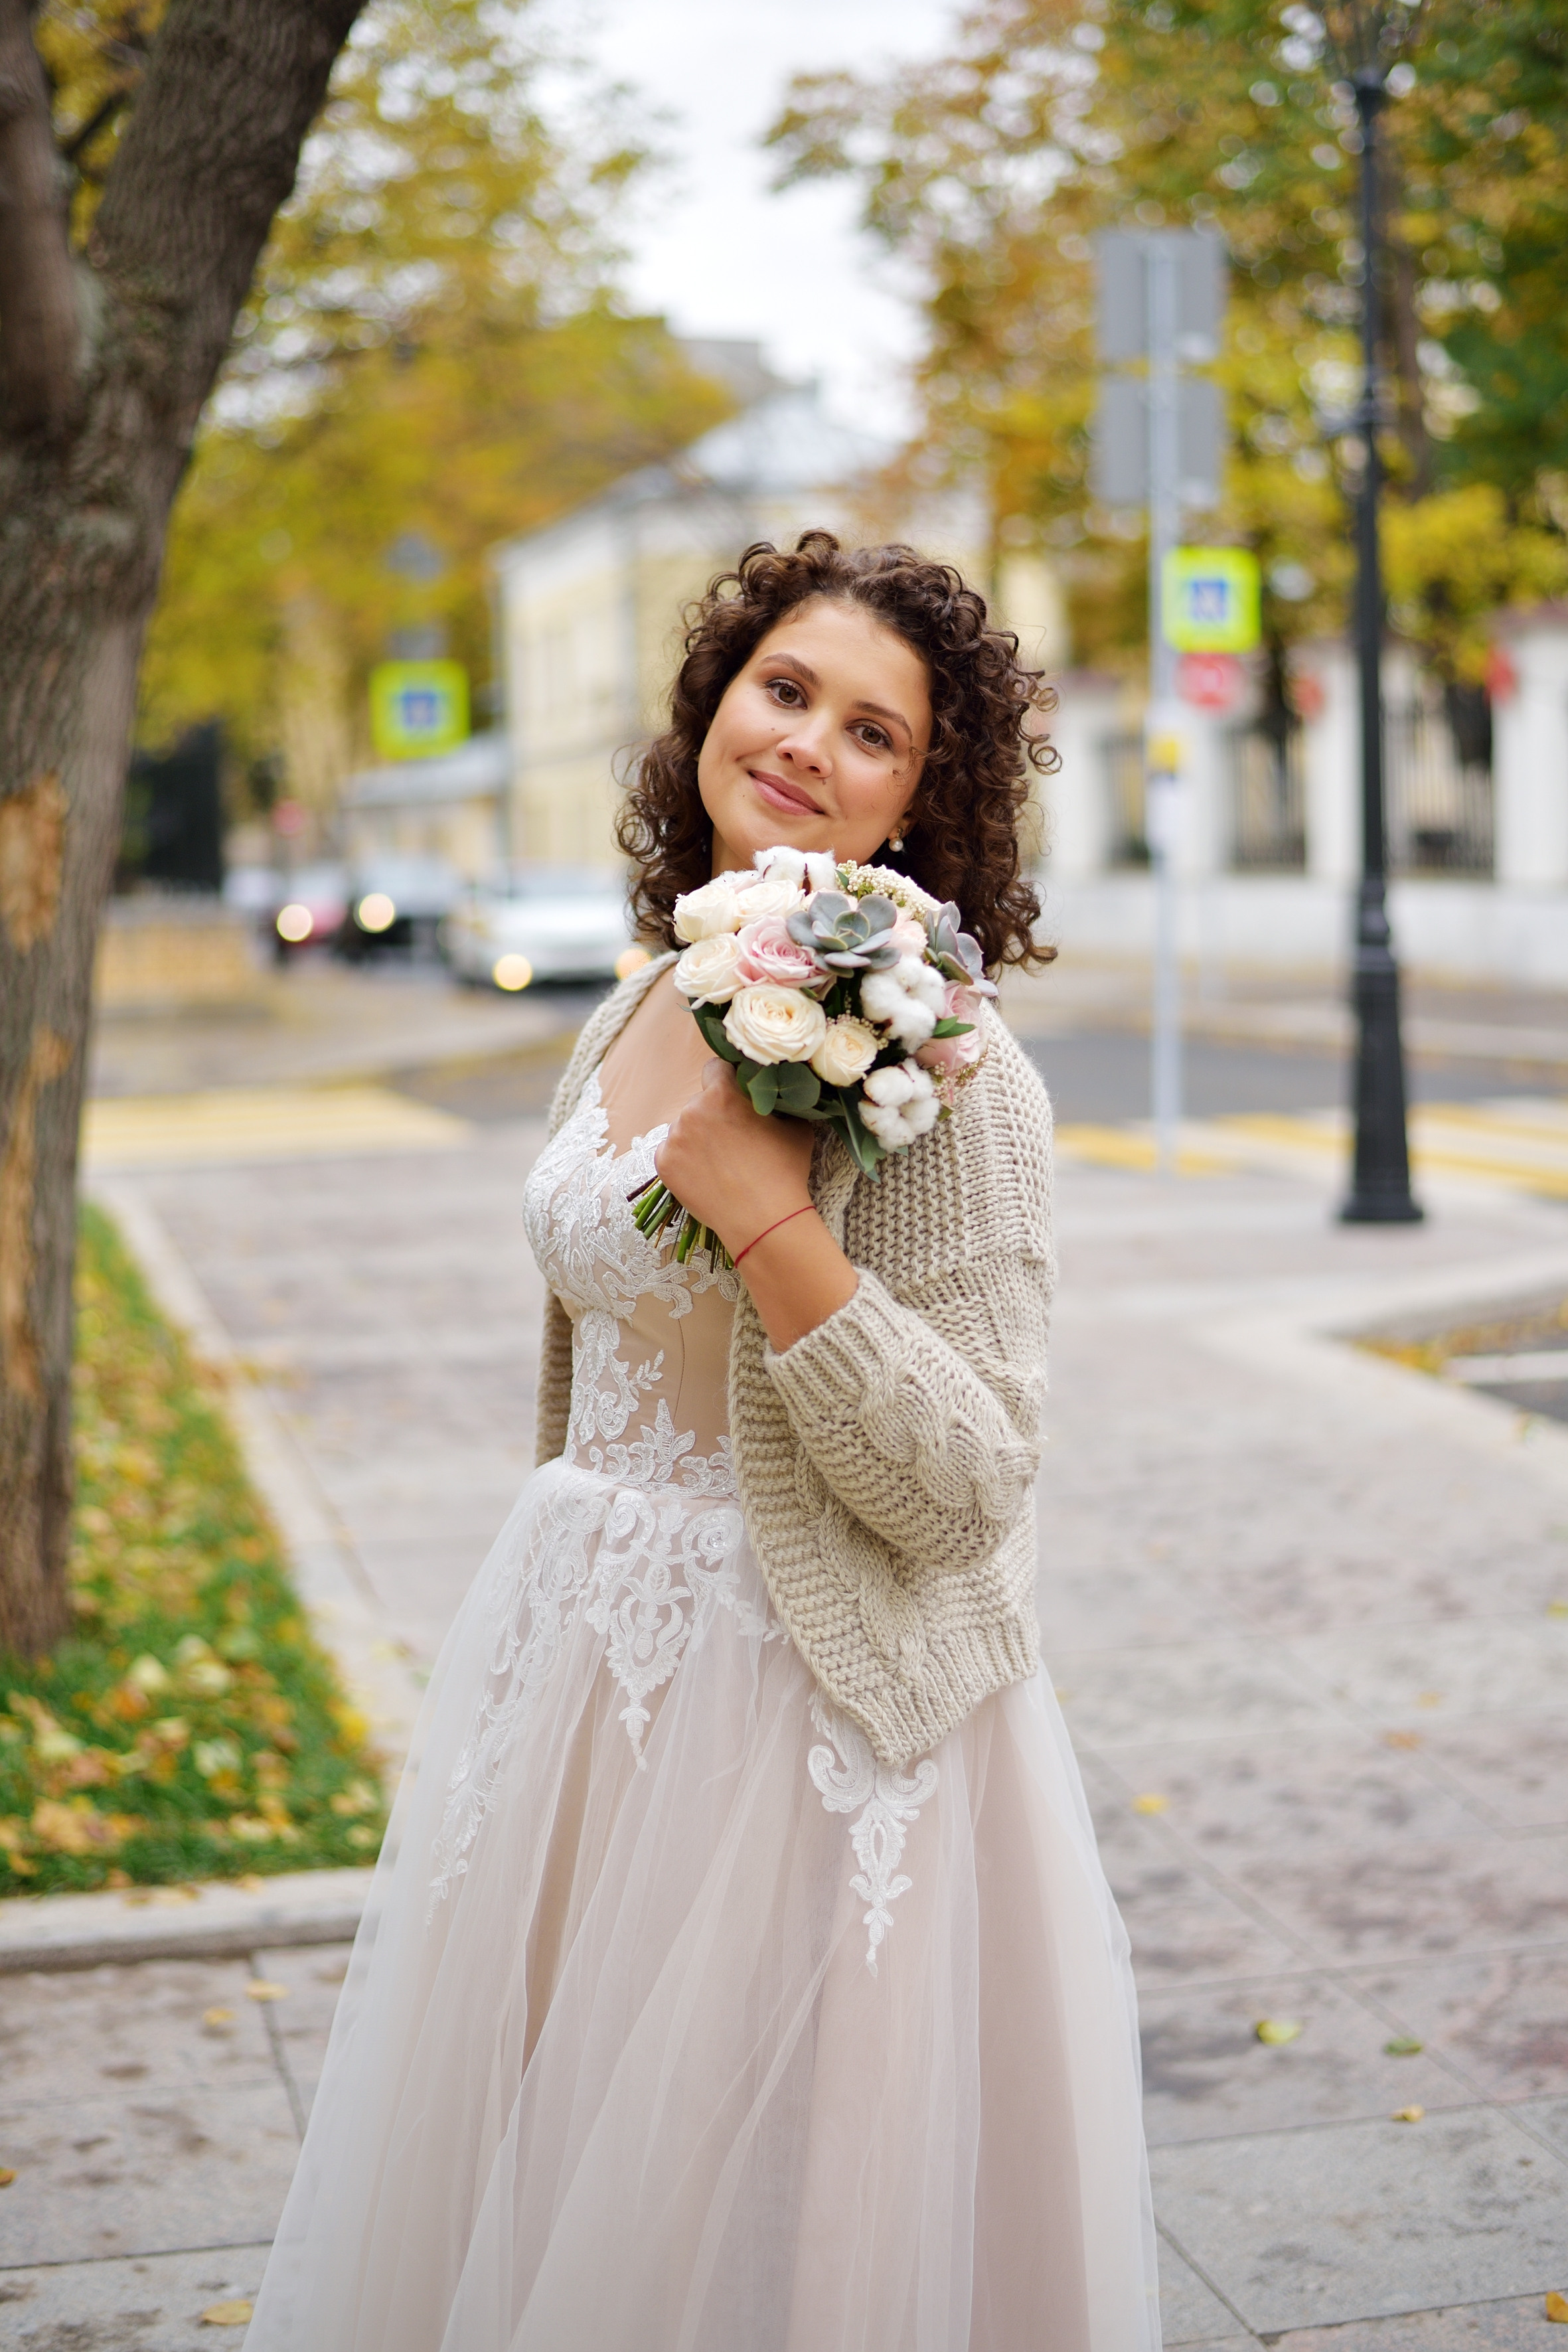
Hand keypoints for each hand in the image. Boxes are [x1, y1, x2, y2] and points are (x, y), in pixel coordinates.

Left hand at [655, 1058, 814, 1258]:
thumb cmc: (784, 1172)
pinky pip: (672, 1153)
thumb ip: (779, 1104)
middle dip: (714, 1115)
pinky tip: (706, 1177)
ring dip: (698, 1139)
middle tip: (734, 1140)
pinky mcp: (663, 1163)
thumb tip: (778, 1095)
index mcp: (723, 1093)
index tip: (734, 1097)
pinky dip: (685, 1162)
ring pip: (684, 1129)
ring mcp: (674, 1137)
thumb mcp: (796, 1128)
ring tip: (721, 1164)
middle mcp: (692, 1109)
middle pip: (700, 1103)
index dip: (726, 1081)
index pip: (715, 1068)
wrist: (763, 1220)